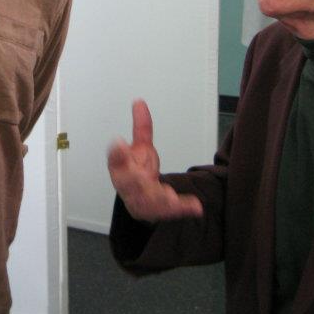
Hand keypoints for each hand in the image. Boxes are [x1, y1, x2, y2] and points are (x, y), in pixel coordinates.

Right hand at [107, 100, 203, 221]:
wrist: (142, 203)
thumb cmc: (137, 174)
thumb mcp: (140, 148)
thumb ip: (141, 127)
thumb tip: (139, 102)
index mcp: (122, 172)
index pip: (116, 163)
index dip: (116, 155)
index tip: (118, 141)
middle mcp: (131, 188)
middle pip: (130, 184)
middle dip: (132, 179)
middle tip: (141, 174)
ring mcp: (146, 201)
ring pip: (150, 201)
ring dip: (160, 199)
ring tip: (173, 199)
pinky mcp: (162, 209)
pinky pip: (172, 210)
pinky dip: (184, 208)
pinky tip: (196, 206)